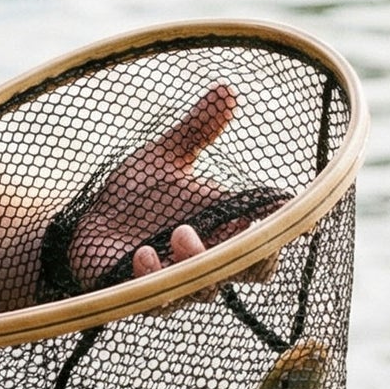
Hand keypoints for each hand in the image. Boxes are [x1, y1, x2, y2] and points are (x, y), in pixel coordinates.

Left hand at [67, 84, 279, 289]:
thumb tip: (225, 90)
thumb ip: (196, 130)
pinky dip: (152, 278)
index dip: (287, 233)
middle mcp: (208, 259)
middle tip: (232, 232)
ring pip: (204, 289)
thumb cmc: (137, 193)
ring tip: (178, 232)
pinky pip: (155, 298)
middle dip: (249, 257)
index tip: (301, 220)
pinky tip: (141, 254)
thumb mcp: (165, 157)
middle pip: (251, 271)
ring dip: (196, 262)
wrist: (88, 219)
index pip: (269, 240)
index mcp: (225, 229)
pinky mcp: (139, 294)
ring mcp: (176, 281)